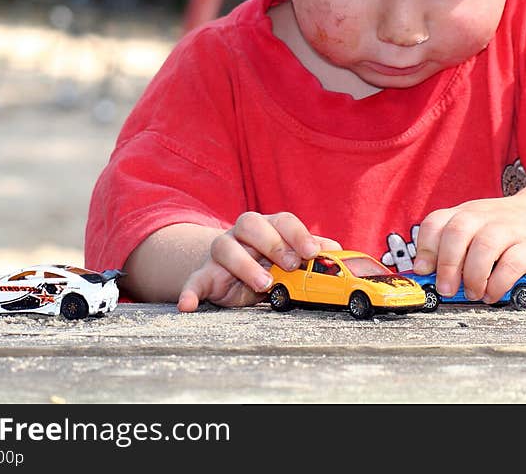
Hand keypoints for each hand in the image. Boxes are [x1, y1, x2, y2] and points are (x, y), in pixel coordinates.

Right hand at [177, 211, 340, 311]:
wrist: (230, 270)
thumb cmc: (267, 261)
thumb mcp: (290, 257)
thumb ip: (310, 252)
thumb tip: (336, 250)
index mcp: (268, 226)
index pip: (282, 220)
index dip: (299, 234)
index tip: (313, 252)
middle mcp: (242, 233)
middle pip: (251, 223)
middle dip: (272, 242)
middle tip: (290, 264)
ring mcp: (221, 252)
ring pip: (224, 247)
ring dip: (244, 265)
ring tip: (264, 284)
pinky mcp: (205, 274)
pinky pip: (193, 280)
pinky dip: (190, 292)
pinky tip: (188, 306)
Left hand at [410, 195, 525, 304]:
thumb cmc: (505, 229)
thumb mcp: (475, 229)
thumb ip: (452, 248)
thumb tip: (426, 276)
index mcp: (465, 213)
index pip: (436, 222)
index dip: (425, 248)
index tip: (423, 271)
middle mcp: (484, 216)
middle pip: (457, 232)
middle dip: (447, 264)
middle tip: (446, 289)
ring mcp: (509, 228)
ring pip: (484, 246)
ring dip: (473, 276)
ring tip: (473, 293)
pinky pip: (512, 263)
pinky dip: (499, 283)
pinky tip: (493, 293)